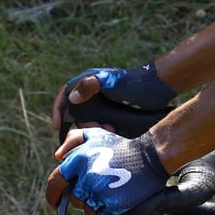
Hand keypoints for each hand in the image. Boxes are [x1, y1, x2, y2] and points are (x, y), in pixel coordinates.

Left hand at [46, 128, 169, 214]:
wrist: (150, 157)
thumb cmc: (121, 146)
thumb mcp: (96, 134)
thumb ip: (73, 140)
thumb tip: (58, 157)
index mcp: (78, 160)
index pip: (55, 182)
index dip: (52, 195)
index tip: (55, 202)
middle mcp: (86, 177)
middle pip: (74, 200)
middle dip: (82, 198)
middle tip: (96, 190)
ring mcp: (99, 192)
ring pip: (87, 210)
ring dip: (95, 206)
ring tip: (108, 193)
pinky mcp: (113, 204)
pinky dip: (106, 213)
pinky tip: (114, 202)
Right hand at [51, 63, 175, 134]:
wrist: (157, 87)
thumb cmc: (133, 83)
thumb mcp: (110, 83)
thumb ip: (89, 86)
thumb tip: (71, 99)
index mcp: (88, 80)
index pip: (65, 93)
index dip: (58, 109)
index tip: (57, 126)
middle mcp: (92, 90)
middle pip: (76, 111)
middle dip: (82, 123)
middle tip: (93, 132)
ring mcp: (102, 100)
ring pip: (89, 118)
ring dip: (93, 128)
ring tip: (107, 132)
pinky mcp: (112, 109)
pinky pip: (100, 122)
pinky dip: (102, 129)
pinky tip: (111, 133)